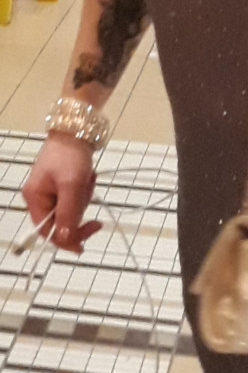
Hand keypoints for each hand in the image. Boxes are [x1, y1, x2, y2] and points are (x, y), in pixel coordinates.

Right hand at [21, 133, 102, 253]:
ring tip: (87, 177)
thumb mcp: (71, 185)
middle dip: (78, 209)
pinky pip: (75, 198)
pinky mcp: (62, 184)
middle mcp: (39, 197)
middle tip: (87, 190)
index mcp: (35, 198)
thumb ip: (68, 213)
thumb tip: (66, 241)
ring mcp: (50, 191)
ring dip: (83, 197)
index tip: (84, 244)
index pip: (47, 232)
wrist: (77, 128)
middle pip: (61, 221)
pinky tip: (87, 175)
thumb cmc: (70, 154)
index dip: (65, 240)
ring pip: (71, 210)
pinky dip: (84, 190)